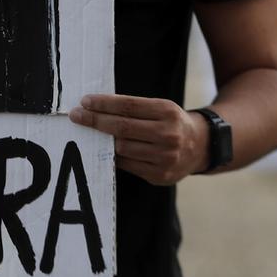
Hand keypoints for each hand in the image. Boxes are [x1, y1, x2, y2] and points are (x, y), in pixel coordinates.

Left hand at [69, 94, 208, 185]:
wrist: (200, 147)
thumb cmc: (171, 123)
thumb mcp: (161, 108)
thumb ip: (135, 109)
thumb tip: (96, 109)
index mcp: (168, 112)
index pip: (129, 106)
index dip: (104, 104)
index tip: (85, 101)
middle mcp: (168, 135)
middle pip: (123, 127)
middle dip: (95, 120)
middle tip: (76, 115)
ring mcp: (165, 158)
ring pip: (122, 148)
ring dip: (102, 140)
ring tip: (89, 132)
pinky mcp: (159, 176)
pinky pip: (127, 165)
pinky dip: (113, 156)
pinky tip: (105, 149)